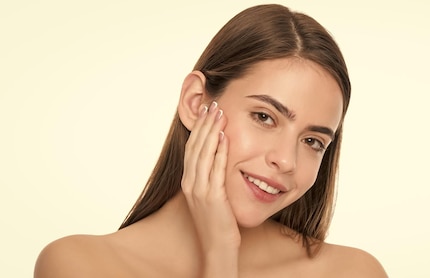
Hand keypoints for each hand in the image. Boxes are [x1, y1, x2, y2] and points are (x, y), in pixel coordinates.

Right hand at [181, 102, 238, 275]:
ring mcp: (199, 190)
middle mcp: (190, 183)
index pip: (192, 148)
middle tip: (212, 104)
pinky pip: (214, 169)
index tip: (207, 111)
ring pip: (203, 154)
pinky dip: (218, 151)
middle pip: (195, 146)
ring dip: (211, 131)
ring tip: (219, 113)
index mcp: (188, 182)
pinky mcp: (211, 197)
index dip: (198, 129)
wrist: (218, 246)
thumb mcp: (211, 196)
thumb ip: (211, 177)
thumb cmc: (219, 222)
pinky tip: (224, 137)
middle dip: (204, 124)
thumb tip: (219, 158)